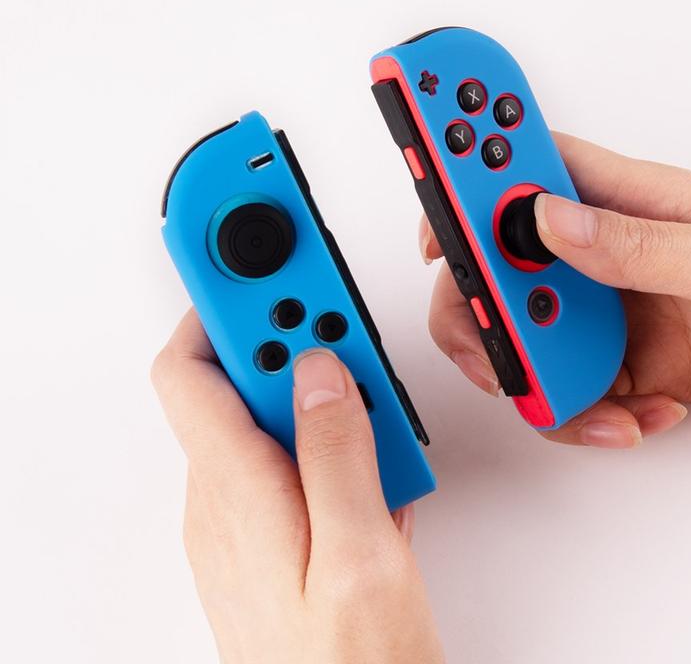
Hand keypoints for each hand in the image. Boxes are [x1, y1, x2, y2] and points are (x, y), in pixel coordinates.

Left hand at [151, 311, 443, 663]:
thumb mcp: (362, 559)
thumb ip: (339, 454)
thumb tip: (319, 371)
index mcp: (237, 492)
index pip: (190, 370)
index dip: (212, 302)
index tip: (243, 252)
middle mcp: (225, 497)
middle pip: (238, 381)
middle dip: (289, 338)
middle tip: (346, 330)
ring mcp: (243, 515)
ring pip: (266, 416)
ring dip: (320, 392)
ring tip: (379, 410)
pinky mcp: (268, 530)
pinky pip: (283, 456)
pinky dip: (324, 435)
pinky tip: (374, 459)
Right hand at [422, 132, 690, 447]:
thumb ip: (641, 243)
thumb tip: (551, 222)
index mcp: (627, 202)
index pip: (525, 168)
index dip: (464, 169)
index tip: (425, 183)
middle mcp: (603, 253)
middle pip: (495, 263)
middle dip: (476, 304)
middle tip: (499, 344)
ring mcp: (607, 308)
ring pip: (521, 332)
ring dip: (534, 377)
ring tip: (593, 402)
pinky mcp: (621, 359)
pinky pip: (567, 385)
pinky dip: (585, 413)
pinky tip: (640, 414)